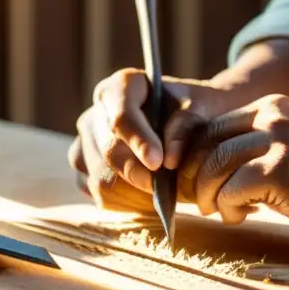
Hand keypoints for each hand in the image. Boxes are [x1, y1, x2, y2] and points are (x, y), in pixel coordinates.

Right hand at [68, 69, 239, 211]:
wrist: (191, 123)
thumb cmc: (197, 109)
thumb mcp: (202, 107)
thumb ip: (186, 125)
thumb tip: (169, 159)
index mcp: (123, 86)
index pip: (120, 116)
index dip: (137, 141)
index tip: (158, 163)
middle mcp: (97, 112)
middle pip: (107, 152)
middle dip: (137, 174)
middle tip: (165, 189)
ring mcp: (87, 141)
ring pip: (98, 178)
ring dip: (131, 193)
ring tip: (161, 194)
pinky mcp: (86, 167)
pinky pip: (95, 193)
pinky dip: (122, 203)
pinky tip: (146, 199)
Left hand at [179, 94, 288, 238]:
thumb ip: (261, 145)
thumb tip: (218, 168)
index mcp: (272, 107)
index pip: (214, 127)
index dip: (200, 158)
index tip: (201, 183)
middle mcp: (270, 116)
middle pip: (207, 144)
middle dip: (197, 176)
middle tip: (202, 201)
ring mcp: (274, 141)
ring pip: (214, 166)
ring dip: (209, 195)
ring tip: (223, 211)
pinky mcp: (277, 170)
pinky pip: (230, 190)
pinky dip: (228, 207)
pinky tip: (242, 216)